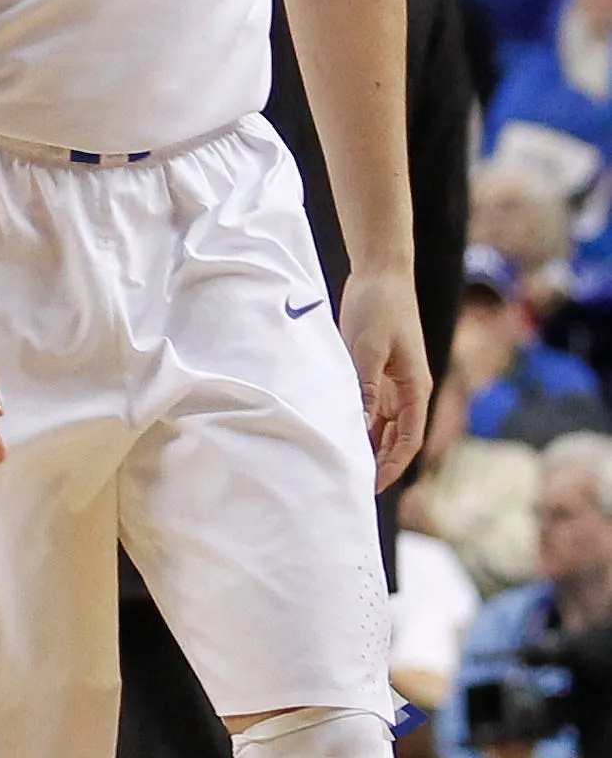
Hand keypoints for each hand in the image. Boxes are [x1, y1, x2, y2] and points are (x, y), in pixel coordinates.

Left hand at [339, 266, 430, 490]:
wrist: (380, 272)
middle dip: (380, 461)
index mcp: (415, 387)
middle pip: (398, 437)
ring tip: (343, 462)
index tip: (371, 485)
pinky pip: (373, 407)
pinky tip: (341, 432)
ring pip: (385, 425)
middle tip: (350, 480)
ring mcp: (394, 381)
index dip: (392, 465)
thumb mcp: (367, 349)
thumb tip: (362, 426)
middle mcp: (409, 389)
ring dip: (369, 444)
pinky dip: (362, 422)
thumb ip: (365, 388)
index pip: (409, 439)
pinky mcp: (379, 370)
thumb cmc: (378, 307)